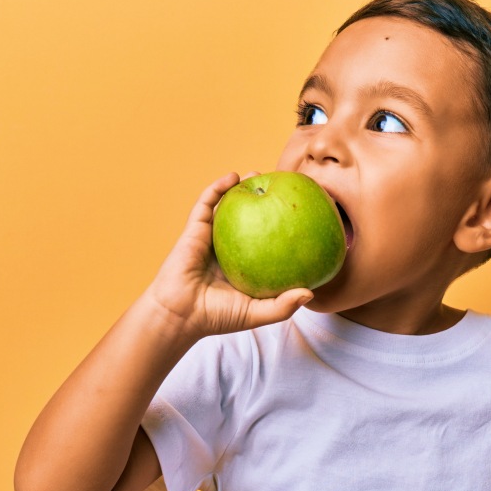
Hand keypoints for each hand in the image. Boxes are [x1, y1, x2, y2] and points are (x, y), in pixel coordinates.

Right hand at [146, 171, 313, 338]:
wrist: (180, 314)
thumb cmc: (216, 317)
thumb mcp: (257, 313)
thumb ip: (283, 306)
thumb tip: (310, 292)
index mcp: (243, 265)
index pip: (265, 240)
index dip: (279, 225)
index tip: (299, 212)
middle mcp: (228, 248)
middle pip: (247, 219)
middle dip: (262, 201)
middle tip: (281, 187)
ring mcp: (210, 238)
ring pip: (226, 207)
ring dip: (240, 187)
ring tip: (257, 173)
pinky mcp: (194, 230)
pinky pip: (205, 204)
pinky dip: (217, 188)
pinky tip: (232, 177)